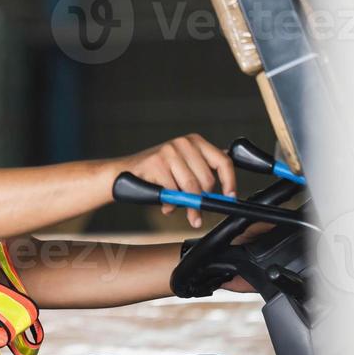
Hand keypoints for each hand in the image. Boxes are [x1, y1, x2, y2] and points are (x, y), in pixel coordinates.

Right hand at [120, 134, 236, 229]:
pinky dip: (171, 204)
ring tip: (185, 213)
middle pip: (207, 179)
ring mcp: (170, 151)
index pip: (223, 161)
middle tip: (197, 211)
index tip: (230, 197)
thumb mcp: (183, 167)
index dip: (230, 182)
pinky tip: (166, 204)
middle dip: (203, 199)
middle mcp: (184, 143)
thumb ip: (201, 173)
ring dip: (190, 207)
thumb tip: (226, 193)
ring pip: (191, 187)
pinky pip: (174, 191)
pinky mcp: (157, 163)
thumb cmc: (156, 173)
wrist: (123, 173)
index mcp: (195, 141)